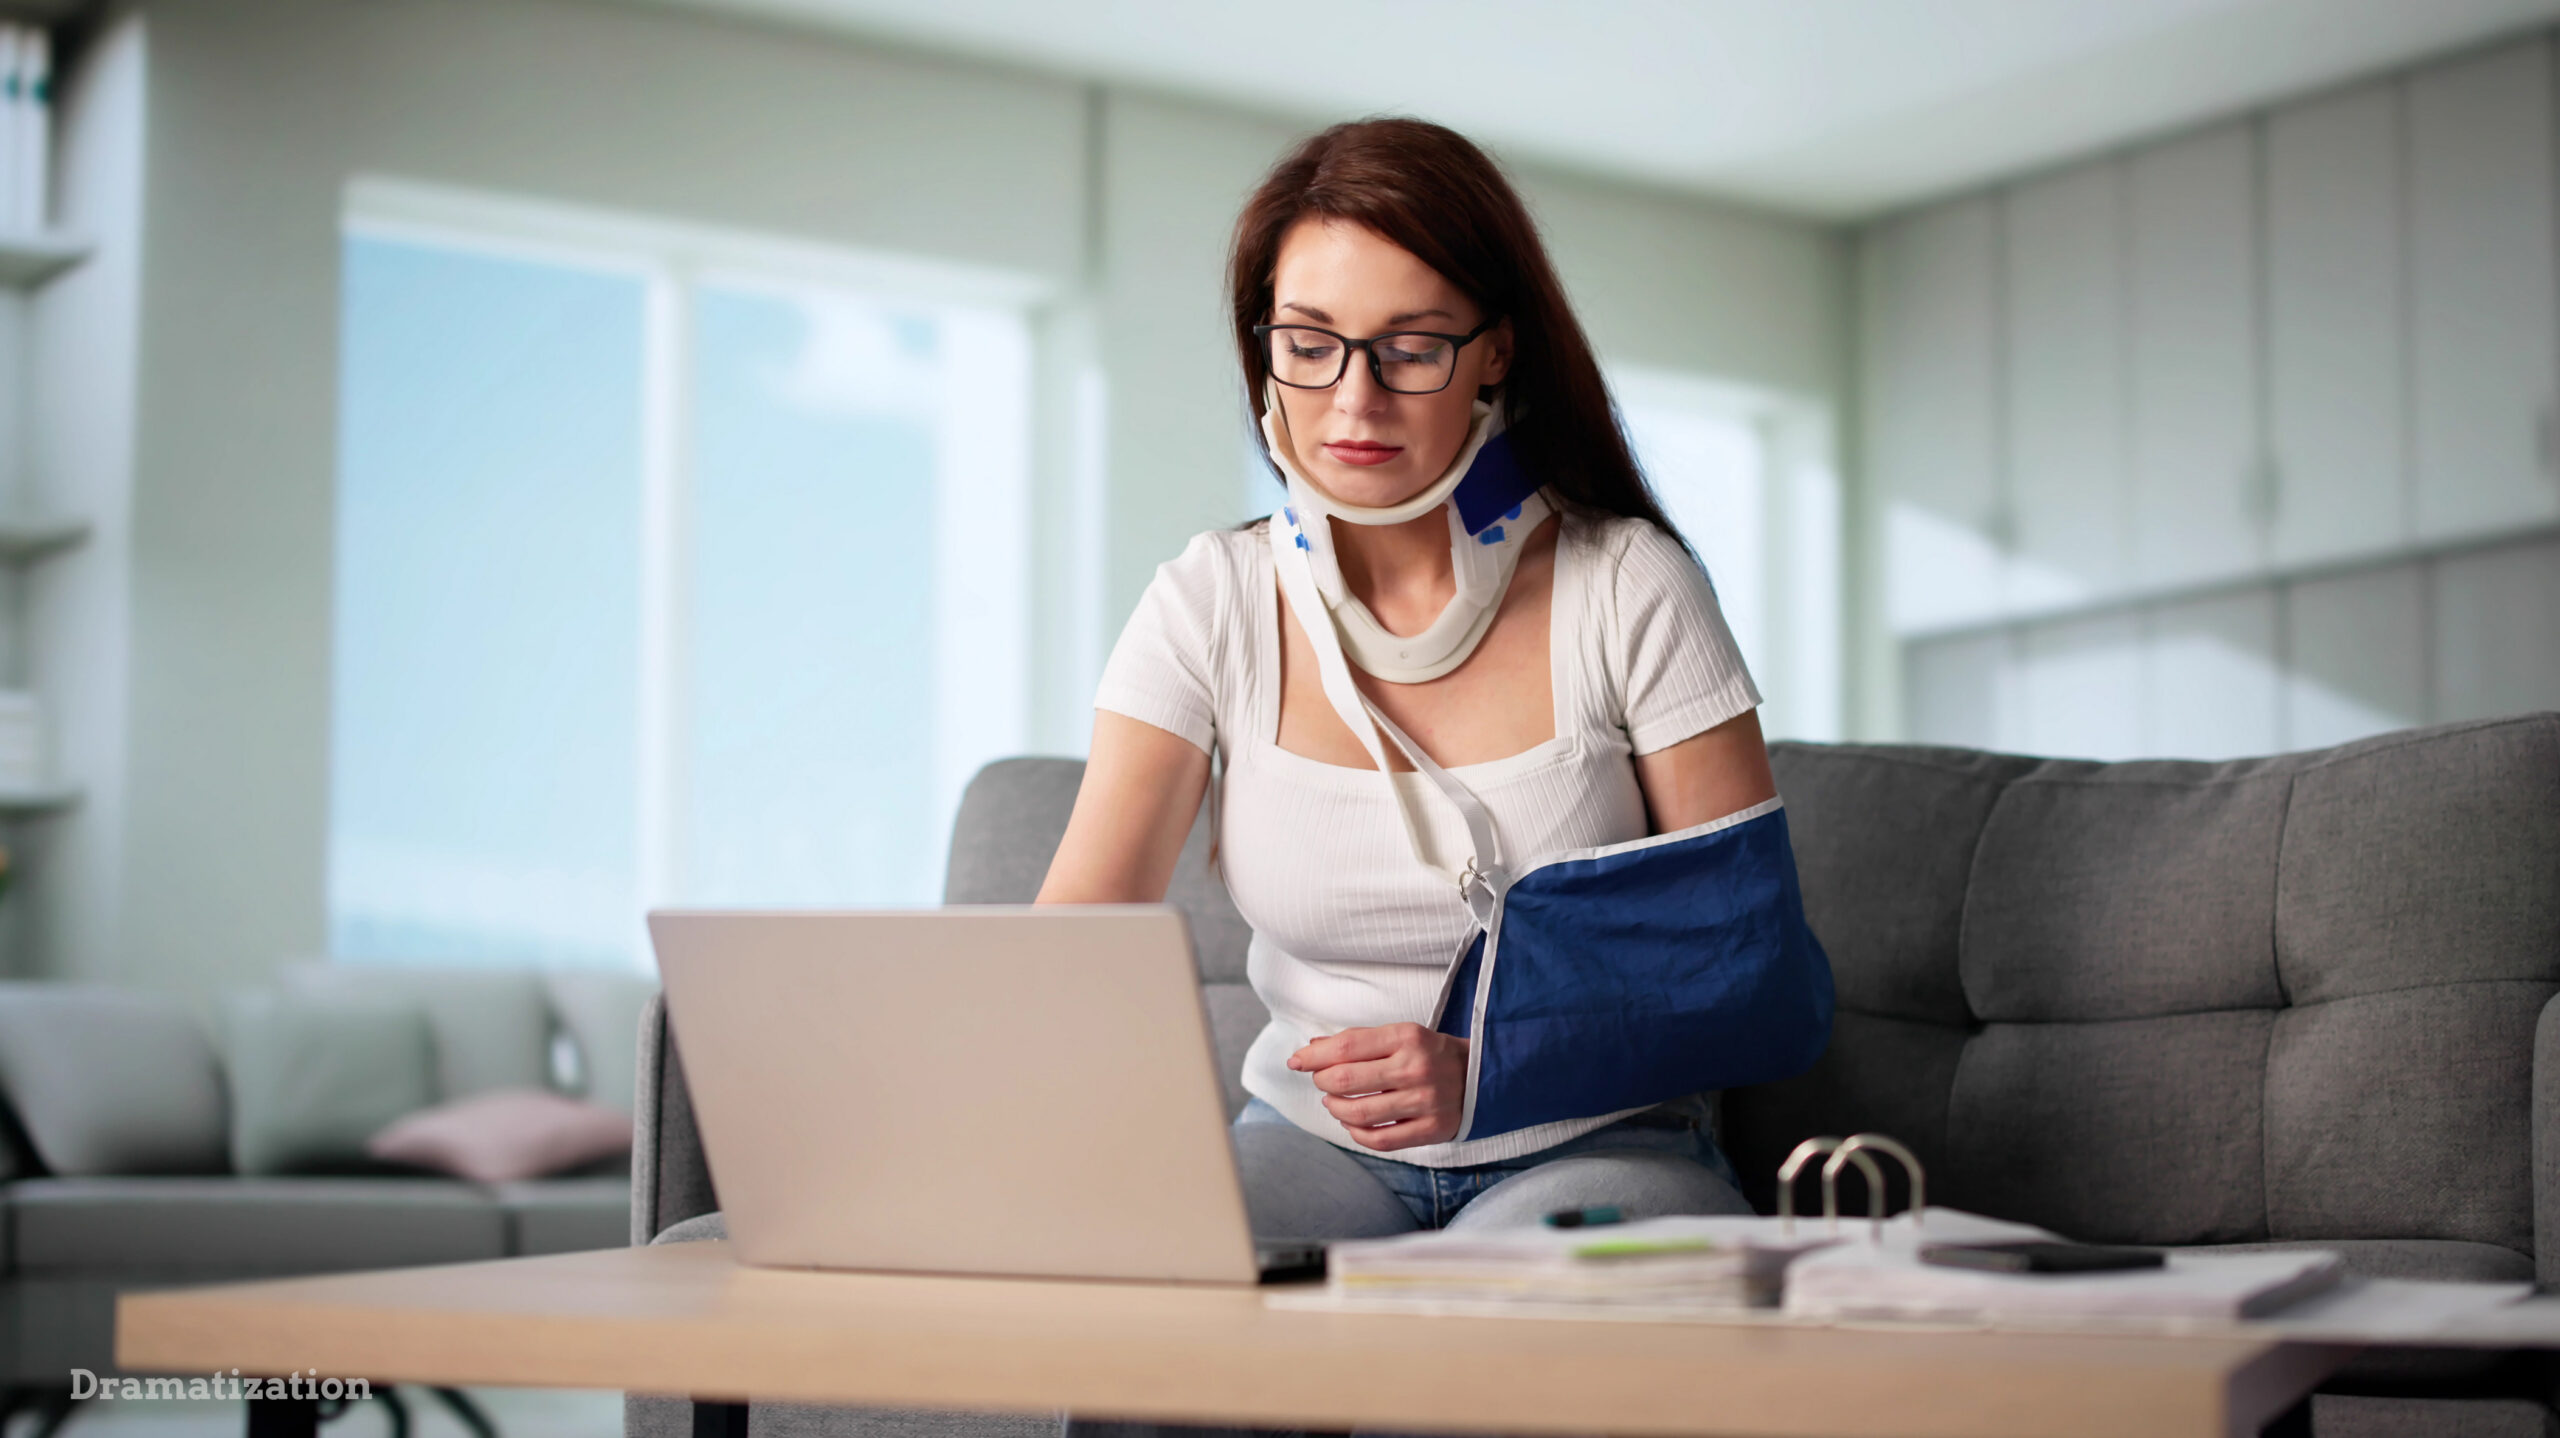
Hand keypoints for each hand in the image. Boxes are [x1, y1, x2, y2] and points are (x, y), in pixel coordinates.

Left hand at [1288, 1022, 1468, 1151]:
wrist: (1482, 1076)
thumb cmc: (1430, 1054)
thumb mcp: (1400, 1035)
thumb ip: (1358, 1041)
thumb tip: (1312, 1049)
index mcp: (1407, 1037)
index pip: (1346, 1047)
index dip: (1313, 1056)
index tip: (1296, 1061)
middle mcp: (1416, 1068)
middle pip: (1347, 1080)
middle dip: (1322, 1081)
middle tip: (1321, 1081)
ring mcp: (1425, 1102)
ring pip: (1359, 1113)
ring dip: (1335, 1108)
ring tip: (1333, 1102)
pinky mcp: (1432, 1129)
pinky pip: (1380, 1140)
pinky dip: (1357, 1133)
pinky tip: (1352, 1123)